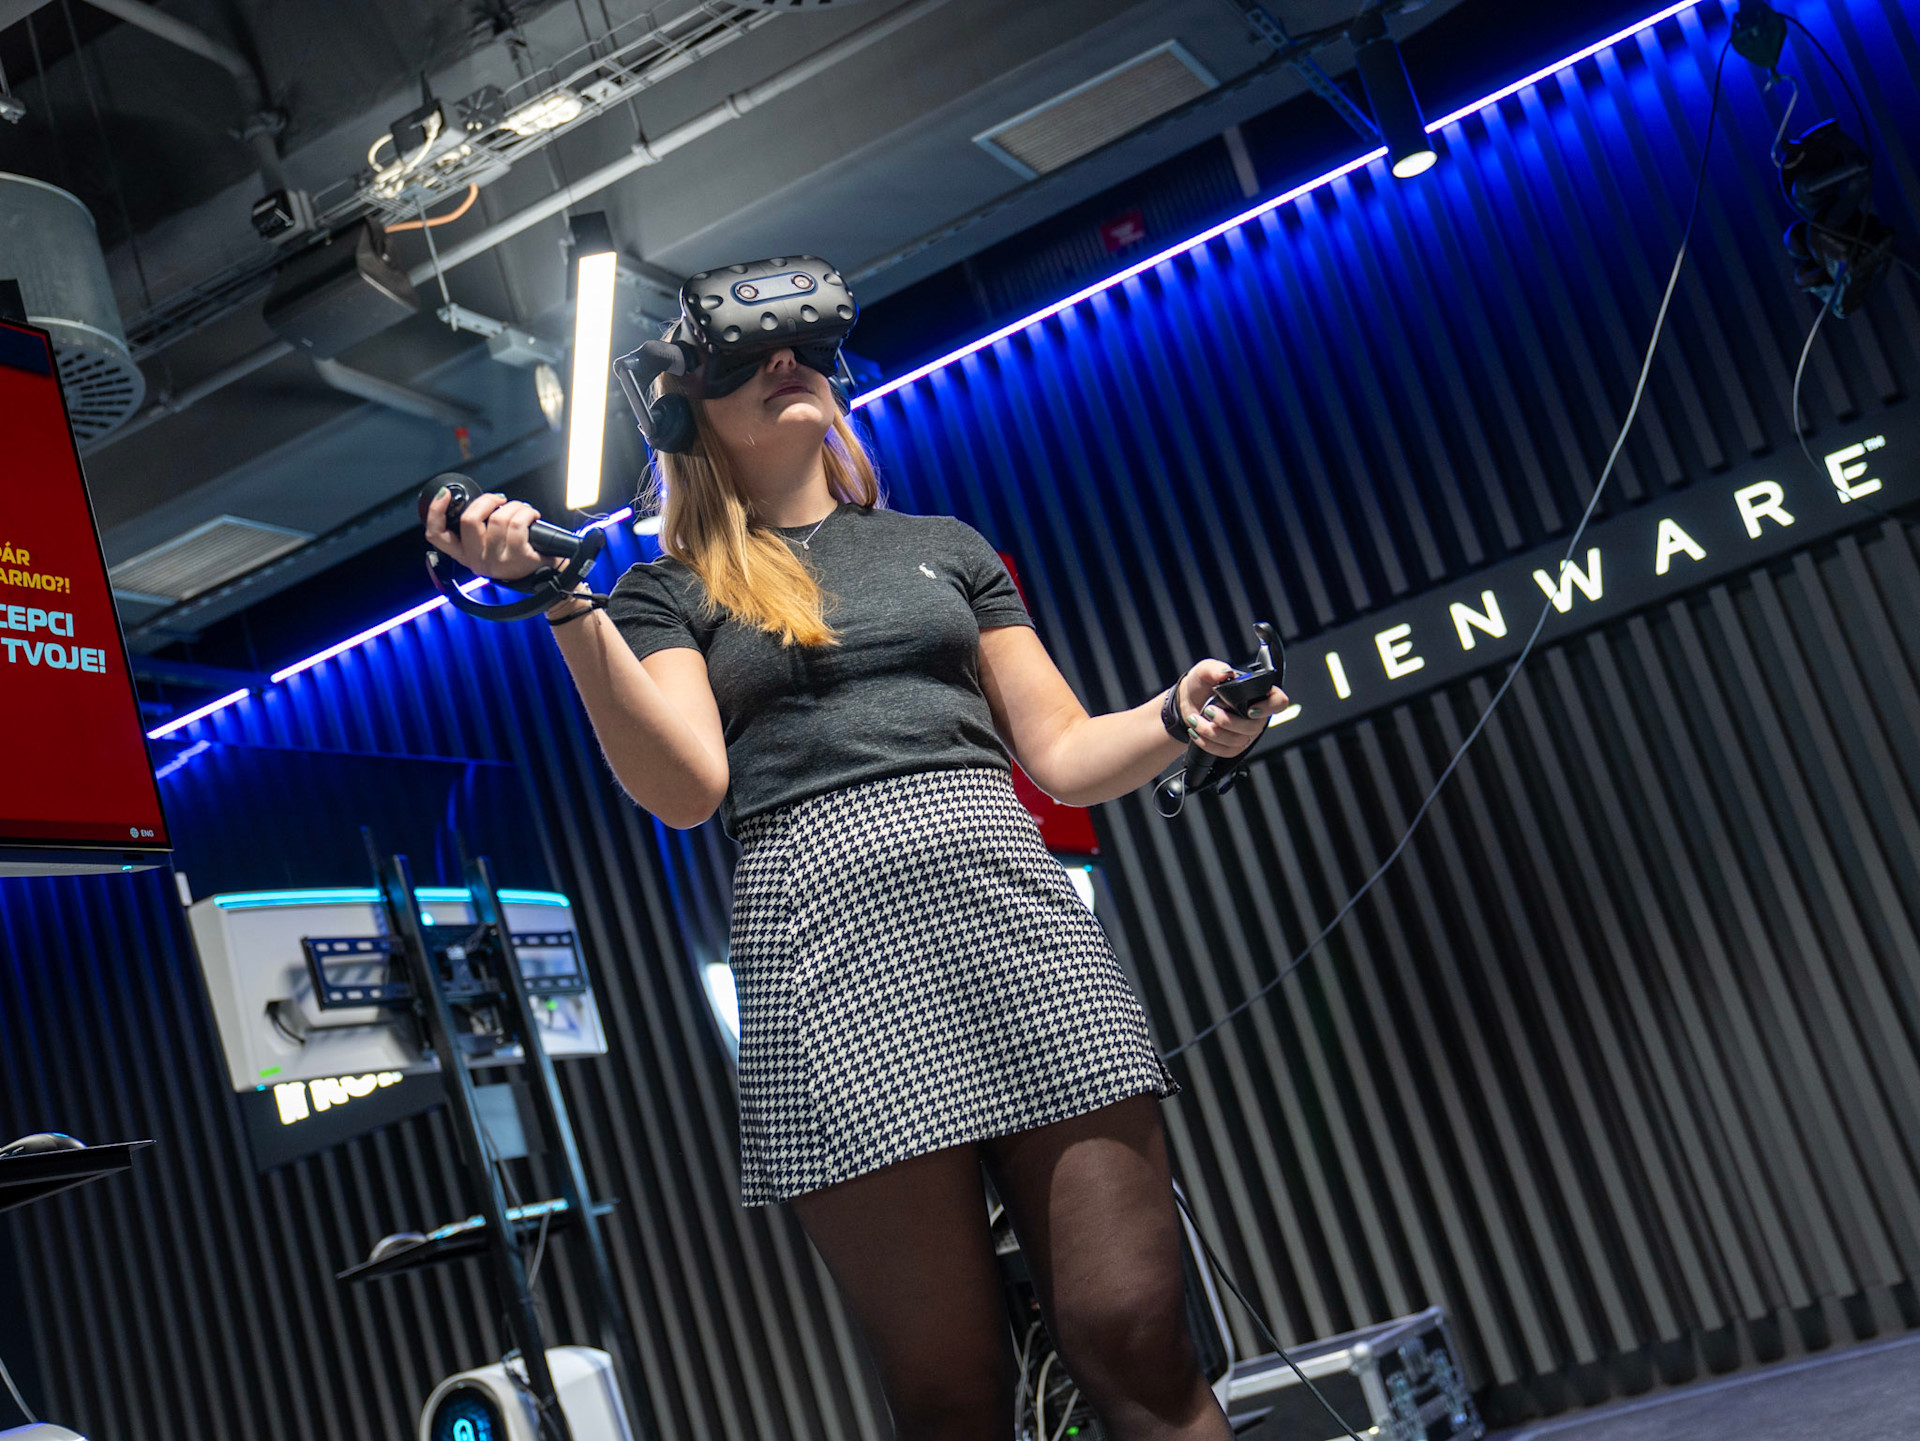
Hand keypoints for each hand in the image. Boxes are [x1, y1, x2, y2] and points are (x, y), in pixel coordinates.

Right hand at [424, 487, 545, 582]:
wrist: (548, 575)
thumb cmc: (519, 554)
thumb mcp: (491, 546)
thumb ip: (479, 529)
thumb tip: (482, 502)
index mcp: (465, 554)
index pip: (437, 535)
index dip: (435, 511)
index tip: (445, 494)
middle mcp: (477, 560)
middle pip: (469, 519)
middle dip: (487, 500)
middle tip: (501, 500)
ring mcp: (497, 561)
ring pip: (497, 518)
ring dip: (514, 506)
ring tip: (523, 511)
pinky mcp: (518, 558)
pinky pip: (517, 524)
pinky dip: (527, 513)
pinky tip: (532, 516)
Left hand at [1176, 660, 1288, 757]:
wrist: (1189, 700)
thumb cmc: (1202, 683)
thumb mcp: (1205, 671)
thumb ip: (1215, 669)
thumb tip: (1226, 673)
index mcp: (1256, 693)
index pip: (1278, 702)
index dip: (1269, 708)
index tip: (1250, 709)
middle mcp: (1256, 715)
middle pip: (1254, 727)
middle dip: (1227, 721)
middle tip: (1209, 710)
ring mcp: (1246, 732)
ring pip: (1238, 741)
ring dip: (1212, 732)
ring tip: (1195, 720)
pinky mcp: (1233, 746)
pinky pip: (1226, 751)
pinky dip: (1208, 743)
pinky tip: (1196, 732)